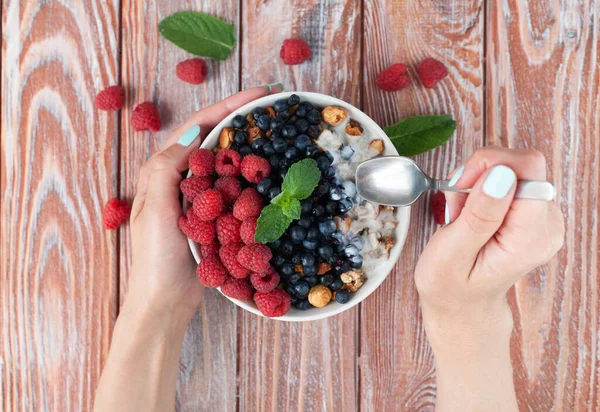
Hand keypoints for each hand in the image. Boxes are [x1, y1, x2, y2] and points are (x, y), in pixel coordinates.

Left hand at [124, 86, 281, 328]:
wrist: (165, 302)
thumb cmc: (155, 259)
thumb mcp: (156, 210)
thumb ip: (167, 169)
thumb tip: (192, 131)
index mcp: (164, 170)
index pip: (198, 127)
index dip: (228, 107)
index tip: (258, 94)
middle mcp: (182, 179)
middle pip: (215, 139)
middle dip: (242, 119)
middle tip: (273, 105)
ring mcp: (200, 198)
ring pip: (228, 162)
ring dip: (249, 144)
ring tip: (276, 131)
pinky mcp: (214, 216)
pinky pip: (236, 188)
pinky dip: (252, 176)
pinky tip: (270, 172)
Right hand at [414, 147, 563, 409]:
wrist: (462, 306)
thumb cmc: (451, 286)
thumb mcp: (453, 252)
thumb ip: (479, 215)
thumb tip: (501, 175)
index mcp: (532, 236)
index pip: (528, 167)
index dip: (489, 167)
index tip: (462, 189)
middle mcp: (548, 224)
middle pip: (522, 164)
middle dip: (480, 174)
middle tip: (456, 204)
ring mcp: (543, 218)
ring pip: (513, 169)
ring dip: (478, 181)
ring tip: (460, 213)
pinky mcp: (532, 213)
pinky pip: (510, 179)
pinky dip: (483, 187)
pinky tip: (469, 211)